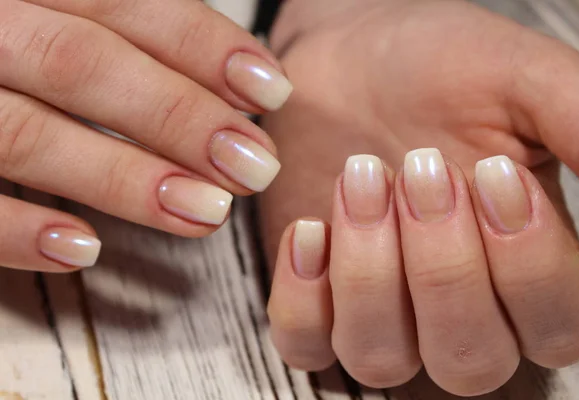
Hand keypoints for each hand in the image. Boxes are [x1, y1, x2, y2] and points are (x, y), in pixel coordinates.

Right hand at [0, 0, 291, 271]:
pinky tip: (85, 250)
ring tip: (205, 213)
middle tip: (255, 166)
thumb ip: (115, 29)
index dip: (201, 44)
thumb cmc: (3, 39)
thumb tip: (228, 82)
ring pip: (24, 133)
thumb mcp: (47, 11)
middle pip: (81, 62)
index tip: (270, 91)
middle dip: (178, 117)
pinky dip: (15, 229)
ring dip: (123, 178)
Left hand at [261, 0, 578, 394]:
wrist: (350, 57)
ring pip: (382, 358)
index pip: (558, 329)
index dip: (531, 268)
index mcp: (524, 266)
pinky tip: (311, 226)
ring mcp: (381, 311)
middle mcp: (456, 306)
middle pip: (469, 359)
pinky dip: (304, 297)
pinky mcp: (316, 301)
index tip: (497, 174)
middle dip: (442, 265)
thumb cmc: (438, 67)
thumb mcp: (524, 82)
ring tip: (361, 178)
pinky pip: (306, 345)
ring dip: (370, 274)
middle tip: (421, 167)